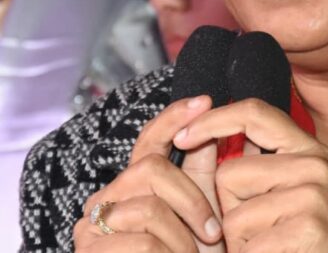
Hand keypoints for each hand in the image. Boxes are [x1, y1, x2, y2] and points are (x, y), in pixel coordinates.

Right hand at [74, 96, 223, 251]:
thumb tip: (224, 128)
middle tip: (213, 231)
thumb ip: (206, 174)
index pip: (148, 139)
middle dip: (191, 198)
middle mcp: (105, 198)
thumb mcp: (202, 215)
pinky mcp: (92, 249)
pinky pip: (144, 240)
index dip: (175, 116)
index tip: (206, 100)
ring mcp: (92, 225)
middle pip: (150, 167)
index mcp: (133, 186)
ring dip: (183, 235)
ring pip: (149, 205)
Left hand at [173, 98, 327, 252]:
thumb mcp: (302, 195)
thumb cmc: (322, 245)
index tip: (184, 136)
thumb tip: (212, 137)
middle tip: (265, 233)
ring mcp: (313, 196)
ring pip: (232, 217)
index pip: (255, 113)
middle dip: (231, 211)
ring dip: (241, 244)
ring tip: (274, 249)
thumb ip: (267, 168)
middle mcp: (315, 166)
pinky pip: (246, 247)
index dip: (213, 120)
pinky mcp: (307, 229)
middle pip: (229, 174)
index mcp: (312, 151)